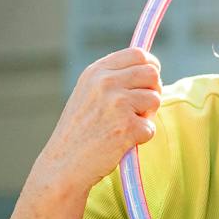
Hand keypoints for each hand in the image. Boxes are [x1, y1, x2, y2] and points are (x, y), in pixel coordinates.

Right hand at [32, 48, 161, 194]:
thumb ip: (113, 78)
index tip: (150, 79)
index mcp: (96, 72)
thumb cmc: (79, 131)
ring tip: (124, 126)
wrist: (63, 164)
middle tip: (141, 108)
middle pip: (152, 73)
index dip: (150, 65)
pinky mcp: (127, 127)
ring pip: (155, 100)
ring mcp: (117, 104)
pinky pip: (150, 128)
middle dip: (153, 90)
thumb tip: (150, 67)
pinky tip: (121, 142)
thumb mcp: (87, 94)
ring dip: (146, 116)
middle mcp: (106, 83)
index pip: (137, 54)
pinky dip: (141, 138)